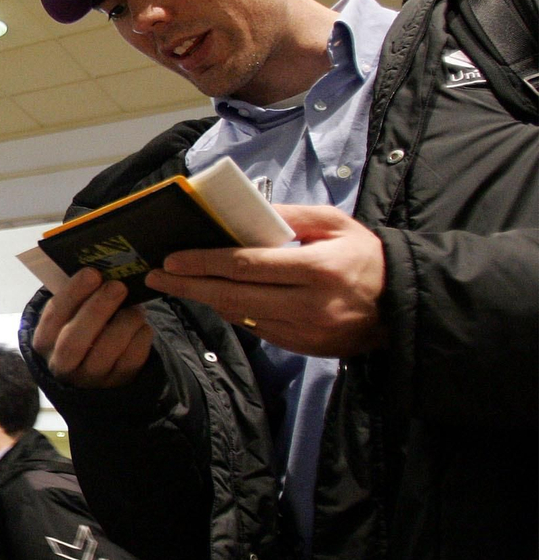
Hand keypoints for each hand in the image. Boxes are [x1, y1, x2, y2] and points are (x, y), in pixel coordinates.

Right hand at [29, 267, 154, 387]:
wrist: (92, 372)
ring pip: (106, 350)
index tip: (92, 273)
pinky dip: (140, 337)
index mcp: (44, 341)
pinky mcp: (118, 382)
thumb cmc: (78, 330)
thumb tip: (99, 270)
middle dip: (97, 309)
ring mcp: (90, 377)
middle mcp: (62, 364)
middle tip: (118, 286)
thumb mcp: (68, 317)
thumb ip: (76, 298)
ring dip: (124, 322)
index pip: (53, 317)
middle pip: (74, 340)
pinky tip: (141, 325)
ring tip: (135, 306)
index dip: (73, 294)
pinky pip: (132, 358)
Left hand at [146, 204, 386, 356]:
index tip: (173, 258)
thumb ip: (291, 216)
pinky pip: (256, 329)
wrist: (402, 305)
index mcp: (317, 270)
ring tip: (177, 284)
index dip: (205, 263)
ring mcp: (304, 331)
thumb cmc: (365, 256)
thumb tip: (245, 212)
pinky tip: (213, 297)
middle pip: (233, 296)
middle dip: (189, 285)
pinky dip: (232, 312)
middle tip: (157, 276)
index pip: (247, 266)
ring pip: (240, 316)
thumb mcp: (334, 224)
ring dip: (205, 299)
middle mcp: (308, 305)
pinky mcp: (303, 347)